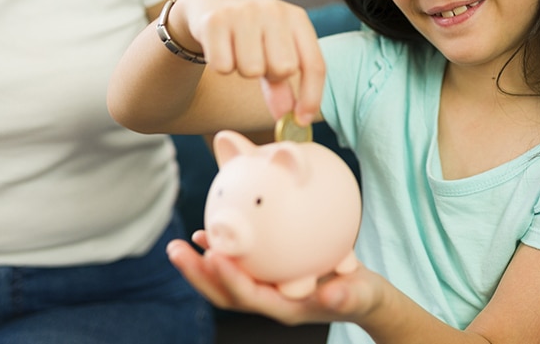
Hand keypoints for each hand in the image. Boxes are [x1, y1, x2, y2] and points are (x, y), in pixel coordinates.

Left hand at [167, 233, 383, 325]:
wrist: (364, 298)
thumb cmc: (364, 297)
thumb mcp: (362, 295)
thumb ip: (347, 296)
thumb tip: (332, 294)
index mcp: (286, 308)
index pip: (250, 297)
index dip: (229, 279)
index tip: (213, 255)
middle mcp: (270, 301)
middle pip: (226, 293)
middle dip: (199, 275)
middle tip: (175, 250)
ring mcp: (267, 290)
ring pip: (226, 281)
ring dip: (200, 264)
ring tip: (178, 244)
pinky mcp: (268, 276)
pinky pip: (239, 265)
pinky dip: (222, 250)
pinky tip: (207, 231)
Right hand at [175, 0, 324, 124]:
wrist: (209, 4)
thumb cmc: (250, 35)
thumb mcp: (273, 51)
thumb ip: (283, 85)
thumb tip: (293, 120)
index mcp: (297, 18)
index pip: (314, 64)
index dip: (311, 96)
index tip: (301, 120)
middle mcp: (274, 10)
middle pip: (283, 69)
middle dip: (269, 75)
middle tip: (257, 60)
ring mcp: (244, 12)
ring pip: (251, 70)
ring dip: (242, 70)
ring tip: (237, 51)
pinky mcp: (215, 20)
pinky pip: (224, 67)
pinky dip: (220, 66)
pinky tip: (219, 48)